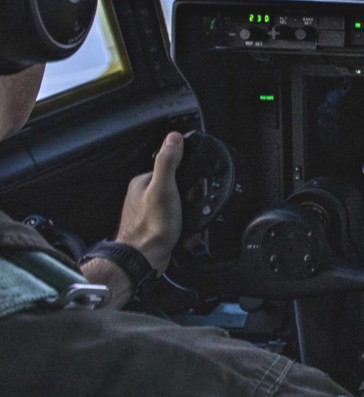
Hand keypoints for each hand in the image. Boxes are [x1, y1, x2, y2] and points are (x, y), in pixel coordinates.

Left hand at [116, 131, 184, 272]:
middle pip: (173, 187)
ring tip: (184, 221)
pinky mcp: (153, 227)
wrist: (144, 259)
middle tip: (186, 207)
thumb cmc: (152, 226)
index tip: (190, 188)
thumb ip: (168, 162)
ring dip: (185, 212)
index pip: (169, 169)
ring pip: (175, 205)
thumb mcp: (164, 188)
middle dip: (186, 197)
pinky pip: (173, 220)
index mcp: (141, 183)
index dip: (185, 178)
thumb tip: (173, 137)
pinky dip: (181, 224)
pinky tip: (182, 231)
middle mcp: (141, 196)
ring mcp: (147, 212)